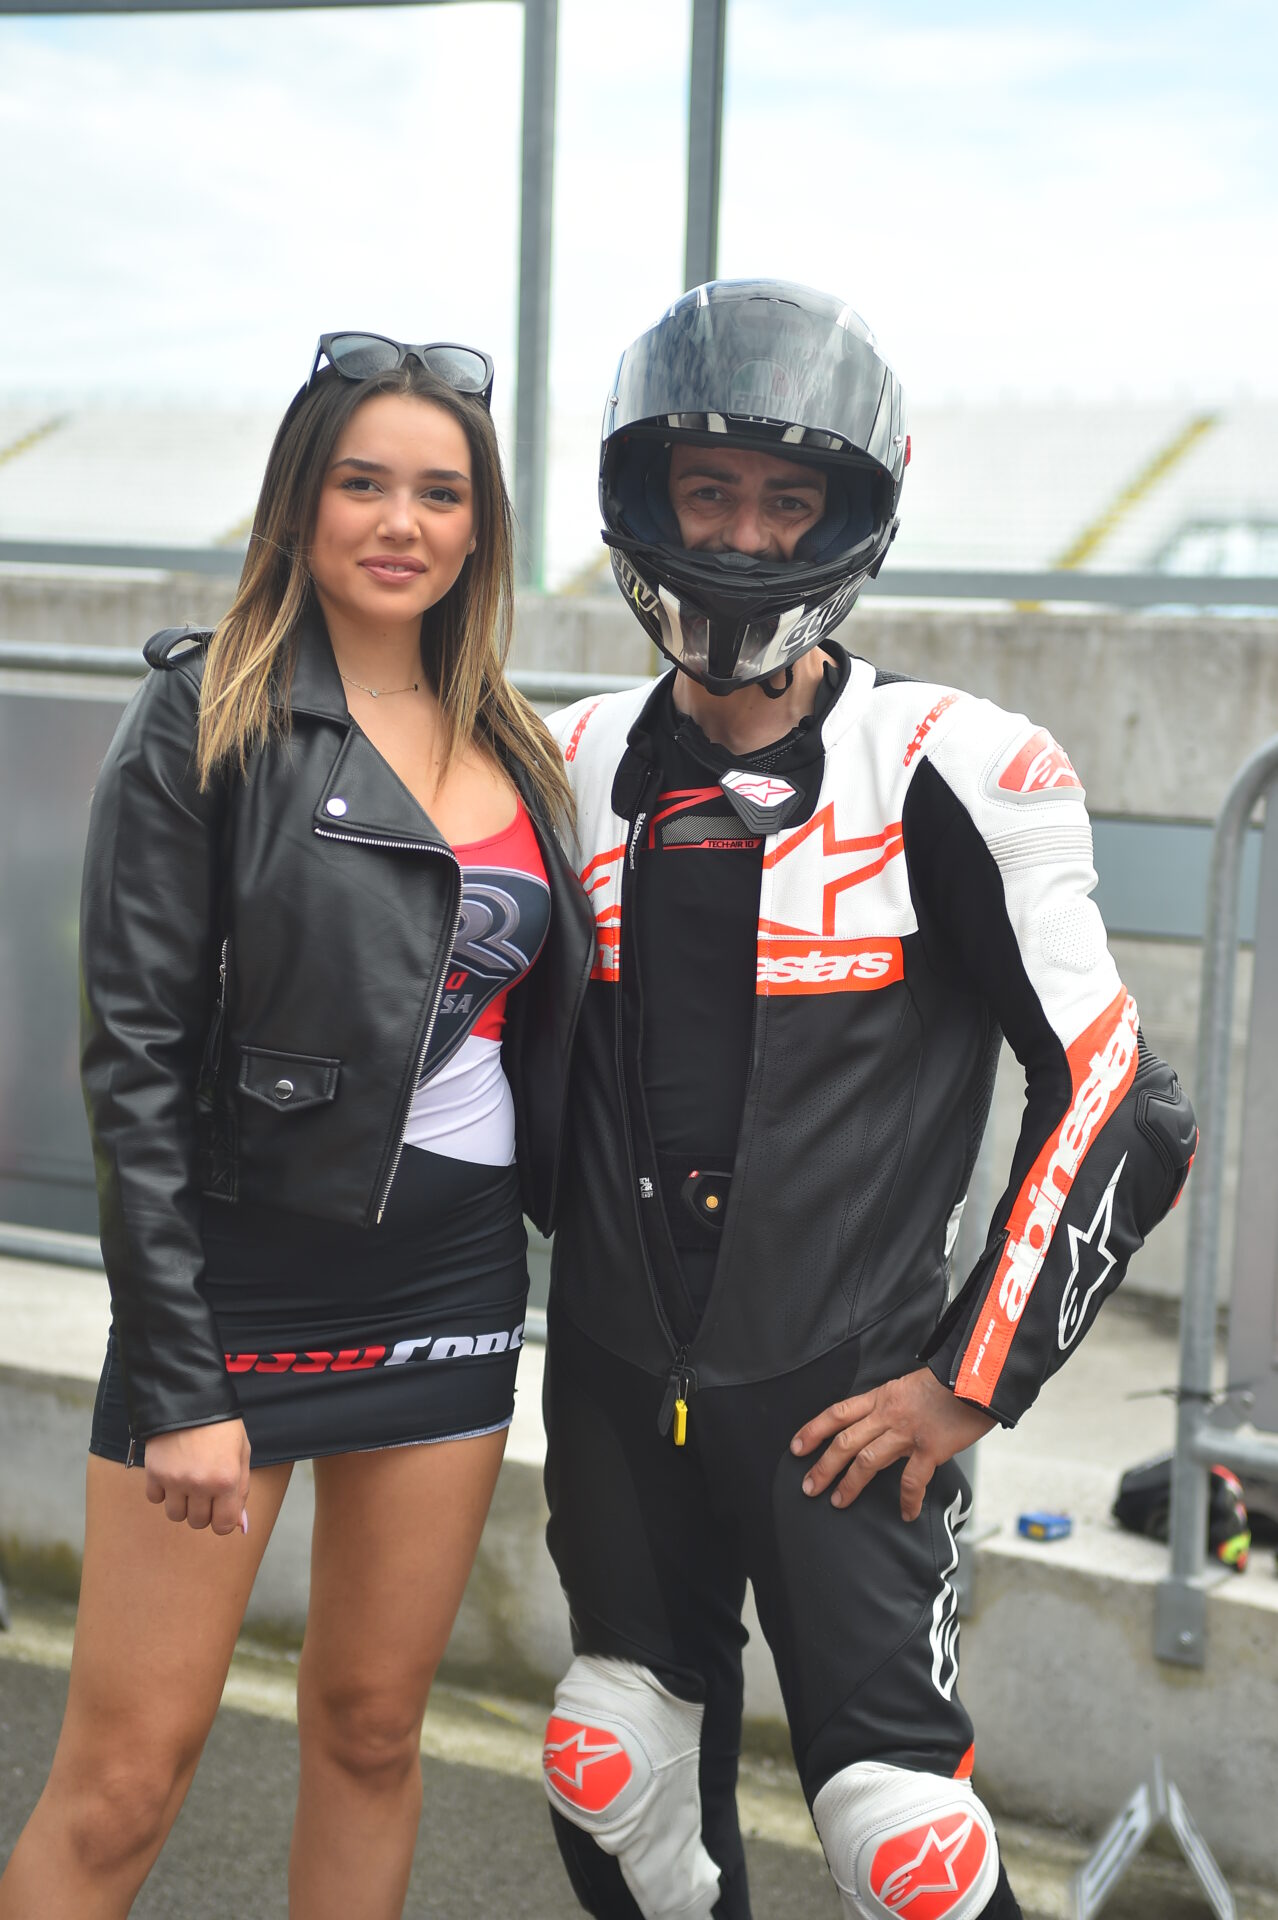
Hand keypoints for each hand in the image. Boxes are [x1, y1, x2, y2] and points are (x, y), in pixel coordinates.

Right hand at [143, 1418, 250, 1534]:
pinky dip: (162, 1491)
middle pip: (198, 1522)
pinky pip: (155, 1499)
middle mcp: (200, 1484)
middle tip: (205, 1488)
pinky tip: (171, 1472)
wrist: (190, 1399)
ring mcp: (175, 1480)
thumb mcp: (241, 1454)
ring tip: (187, 1480)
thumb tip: (239, 1525)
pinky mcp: (154, 1473)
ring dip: (182, 1503)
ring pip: (175, 1515)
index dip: (223, 1520)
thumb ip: (241, 1491)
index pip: (223, 1526)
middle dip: (203, 1510)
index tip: (221, 1509)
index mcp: (226, 1480)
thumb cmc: (222, 1426)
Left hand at [790, 1368, 995, 1521]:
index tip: (797, 1447)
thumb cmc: (949, 1381)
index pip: (837, 1413)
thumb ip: (892, 1405)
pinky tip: (906, 1513)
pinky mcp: (930, 1448)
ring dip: (850, 1483)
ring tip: (838, 1501)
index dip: (813, 1430)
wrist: (977, 1378)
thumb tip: (880, 1426)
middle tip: (808, 1487)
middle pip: (844, 1441)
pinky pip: (912, 1480)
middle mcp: (888, 1414)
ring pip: (867, 1460)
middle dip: (823, 1465)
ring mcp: (908, 1432)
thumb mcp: (910, 1386)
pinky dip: (908, 1499)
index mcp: (881, 1396)